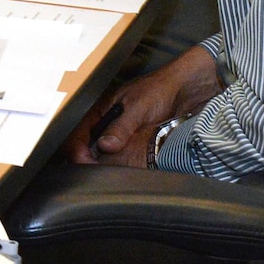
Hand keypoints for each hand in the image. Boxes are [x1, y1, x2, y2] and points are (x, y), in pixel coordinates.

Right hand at [65, 45, 222, 166]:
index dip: (77, 150)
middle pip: (86, 145)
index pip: (78, 133)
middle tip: (95, 173)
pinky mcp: (134, 140)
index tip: (86, 163)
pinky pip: (118, 154)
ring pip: (101, 152)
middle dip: (86, 160)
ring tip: (105, 174)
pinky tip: (120, 170)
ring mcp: (120, 131)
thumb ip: (121, 127)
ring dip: (100, 163)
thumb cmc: (160, 89)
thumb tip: (104, 146)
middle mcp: (107, 121)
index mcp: (101, 109)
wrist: (187, 88)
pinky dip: (116, 163)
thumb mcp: (138, 108)